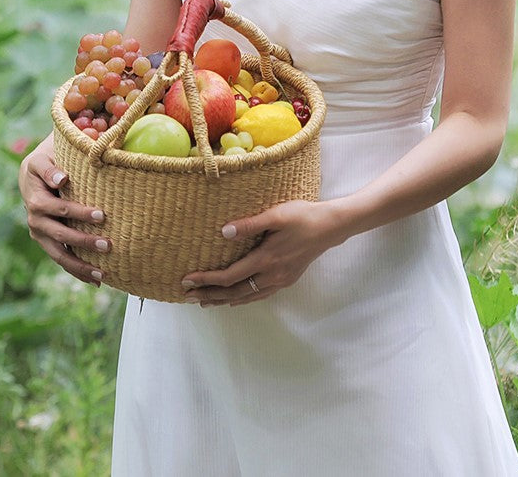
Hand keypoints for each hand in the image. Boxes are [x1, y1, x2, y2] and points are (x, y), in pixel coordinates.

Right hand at [19, 134, 111, 286]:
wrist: (33, 176)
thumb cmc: (45, 164)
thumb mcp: (42, 159)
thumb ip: (49, 168)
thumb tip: (61, 179)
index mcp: (36, 200)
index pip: (59, 209)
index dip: (79, 213)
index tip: (102, 215)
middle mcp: (35, 221)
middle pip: (60, 235)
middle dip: (84, 241)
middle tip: (109, 245)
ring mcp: (41, 235)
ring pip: (60, 254)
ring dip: (80, 266)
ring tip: (103, 275)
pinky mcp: (49, 243)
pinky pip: (63, 259)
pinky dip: (79, 271)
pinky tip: (98, 281)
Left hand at [181, 200, 343, 306]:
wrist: (331, 227)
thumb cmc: (303, 216)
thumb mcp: (276, 215)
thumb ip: (249, 225)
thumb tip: (223, 233)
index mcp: (266, 260)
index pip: (229, 276)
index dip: (206, 280)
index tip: (187, 280)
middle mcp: (271, 275)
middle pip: (234, 292)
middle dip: (210, 295)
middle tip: (188, 297)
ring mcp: (280, 280)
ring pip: (247, 297)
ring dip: (224, 300)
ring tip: (205, 302)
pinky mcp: (287, 279)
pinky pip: (259, 295)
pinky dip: (243, 299)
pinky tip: (236, 299)